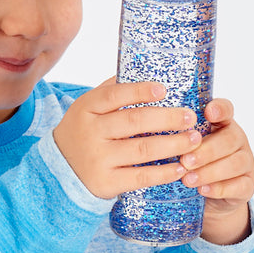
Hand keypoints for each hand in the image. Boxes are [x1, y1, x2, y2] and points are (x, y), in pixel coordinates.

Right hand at [53, 79, 202, 199]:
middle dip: (167, 118)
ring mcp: (98, 159)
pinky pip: (139, 177)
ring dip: (172, 144)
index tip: (164, 89)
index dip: (140, 91)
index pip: (114, 95)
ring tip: (194, 140)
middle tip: (191, 117)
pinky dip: (162, 173)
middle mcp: (91, 133)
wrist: (59, 170)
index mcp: (87, 108)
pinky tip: (179, 168)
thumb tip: (146, 69)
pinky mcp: (106, 182)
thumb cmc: (83, 133)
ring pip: (141, 150)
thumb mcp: (88, 108)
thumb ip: (112, 91)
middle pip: (134, 122)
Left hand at [178, 98, 253, 243]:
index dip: (219, 109)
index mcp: (221, 124)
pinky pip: (239, 186)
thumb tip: (142, 126)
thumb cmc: (191, 163)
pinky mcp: (247, 185)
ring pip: (235, 163)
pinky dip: (220, 188)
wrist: (208, 197)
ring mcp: (245, 162)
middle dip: (206, 150)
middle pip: (230, 139)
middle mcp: (236, 139)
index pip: (226, 109)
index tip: (208, 112)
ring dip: (210, 171)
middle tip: (185, 160)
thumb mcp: (182, 146)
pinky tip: (203, 190)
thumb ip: (174, 135)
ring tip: (188, 179)